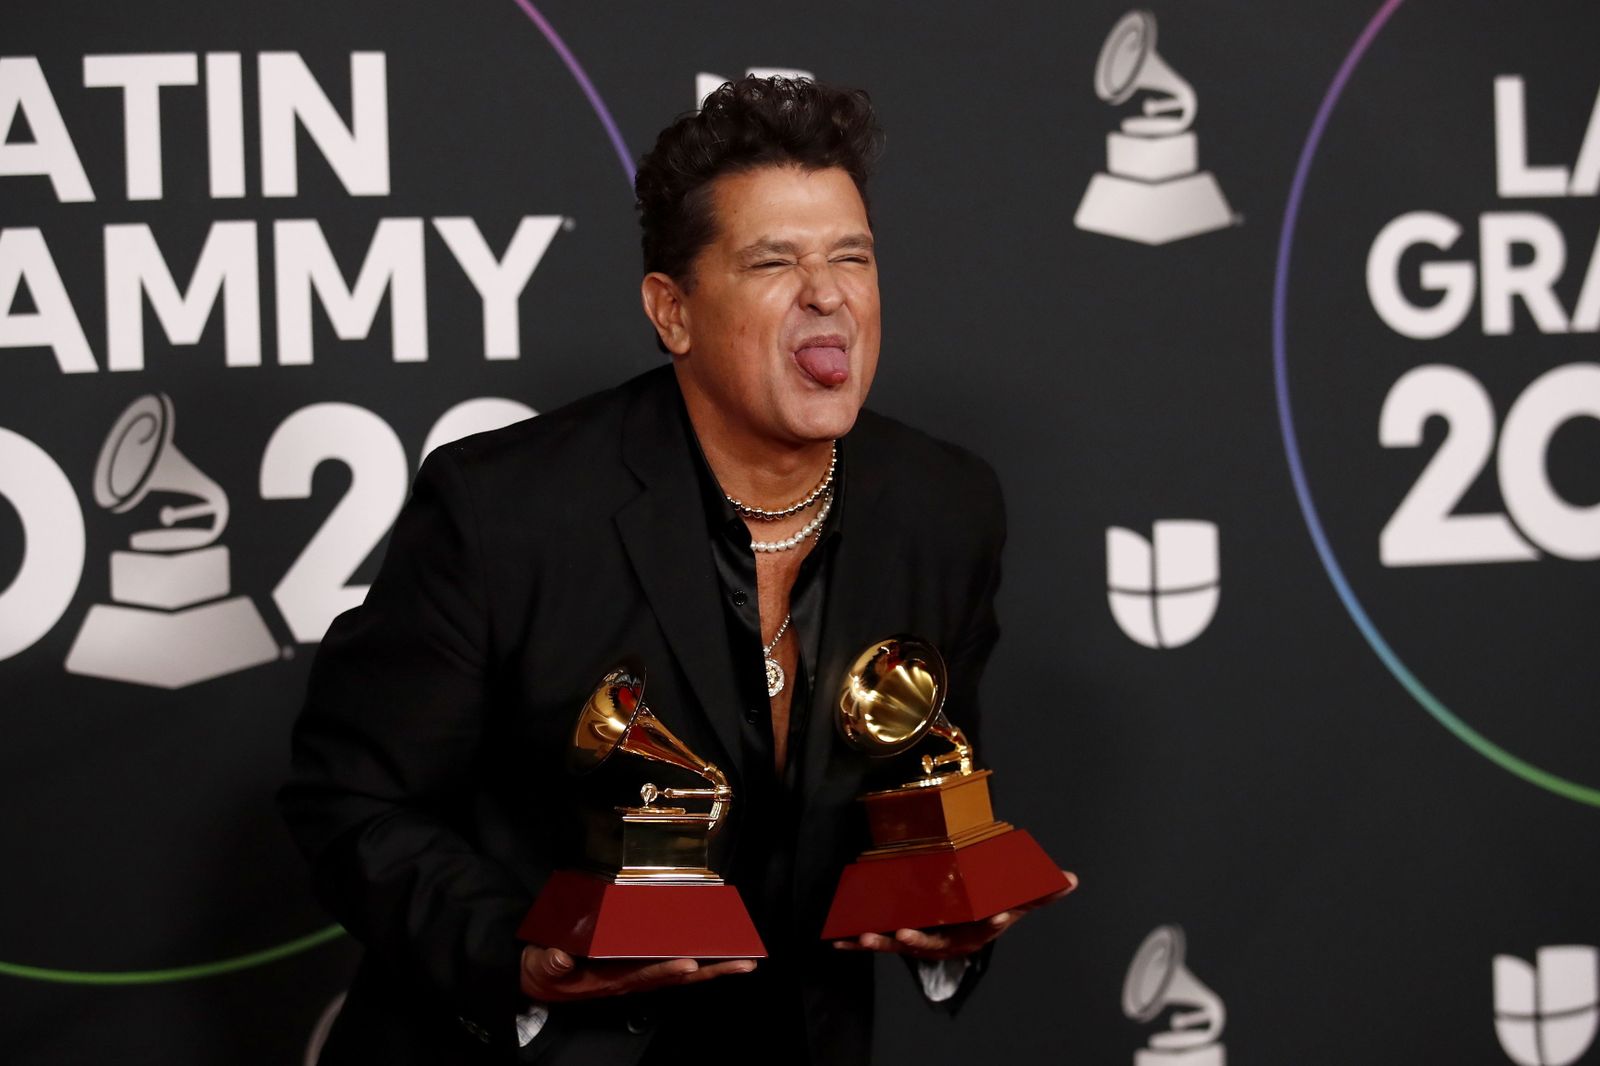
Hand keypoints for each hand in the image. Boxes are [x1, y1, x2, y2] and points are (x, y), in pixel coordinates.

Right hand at [519, 945, 756, 1001]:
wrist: (542, 978)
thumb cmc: (546, 970)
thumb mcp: (542, 967)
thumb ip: (550, 963)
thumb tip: (561, 958)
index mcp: (609, 979)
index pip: (643, 974)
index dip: (666, 970)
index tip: (689, 964)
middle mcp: (631, 977)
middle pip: (677, 976)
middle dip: (711, 970)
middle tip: (743, 963)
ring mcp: (638, 973)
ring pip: (682, 972)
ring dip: (714, 966)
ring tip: (743, 960)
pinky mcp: (640, 965)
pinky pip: (673, 962)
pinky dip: (699, 958)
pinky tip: (718, 952)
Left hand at [831, 870, 1078, 961]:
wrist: (964, 921)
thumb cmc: (989, 908)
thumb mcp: (1016, 897)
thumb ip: (1041, 889)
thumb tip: (1071, 879)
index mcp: (979, 930)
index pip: (990, 927)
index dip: (993, 923)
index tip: (996, 919)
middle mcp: (951, 940)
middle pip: (935, 943)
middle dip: (917, 940)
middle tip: (903, 933)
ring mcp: (925, 940)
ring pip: (902, 945)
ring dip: (881, 942)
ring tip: (863, 937)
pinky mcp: (902, 936)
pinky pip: (882, 940)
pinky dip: (861, 941)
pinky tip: (841, 940)